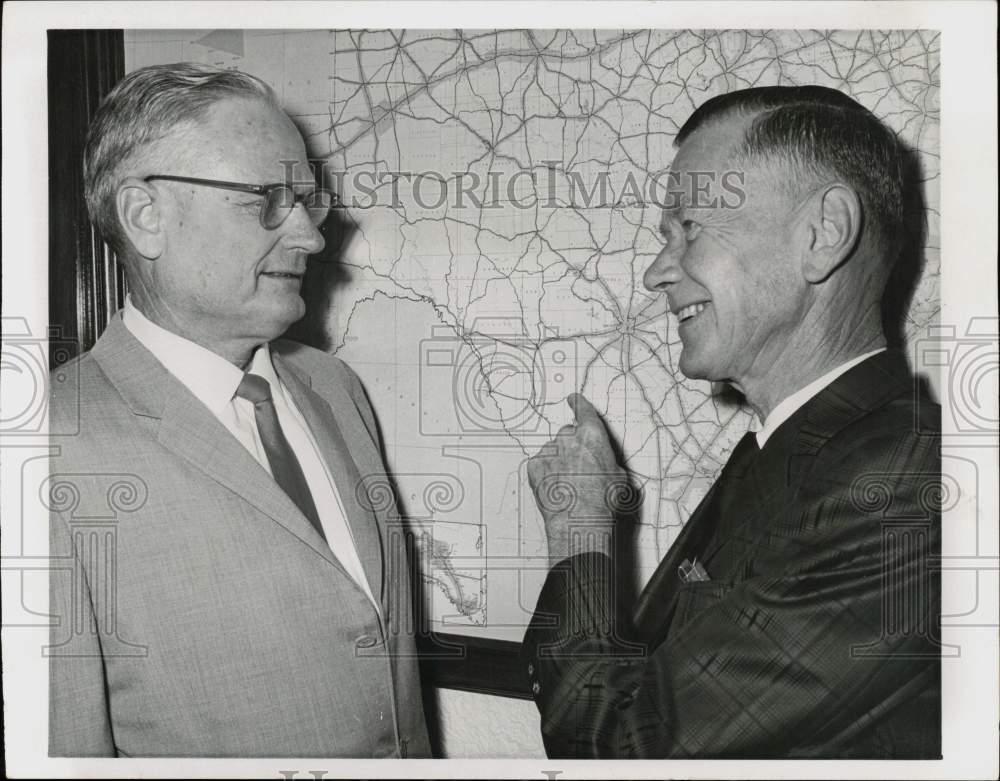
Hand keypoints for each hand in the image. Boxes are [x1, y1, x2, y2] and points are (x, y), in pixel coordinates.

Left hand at [527, 394, 632, 565]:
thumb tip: (602, 460)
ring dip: (558, 461)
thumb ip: (606, 458)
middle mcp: (568, 438)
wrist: (579, 520)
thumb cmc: (601, 501)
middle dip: (572, 446)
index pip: (583, 410)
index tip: (573, 398)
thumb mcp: (618, 475)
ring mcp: (548, 451)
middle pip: (567, 434)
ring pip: (553, 451)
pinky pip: (540, 464)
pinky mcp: (534, 465)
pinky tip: (556, 487)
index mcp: (592, 435)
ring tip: (568, 484)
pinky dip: (546, 472)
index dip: (578, 403)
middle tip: (579, 468)